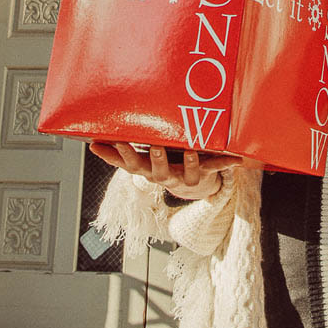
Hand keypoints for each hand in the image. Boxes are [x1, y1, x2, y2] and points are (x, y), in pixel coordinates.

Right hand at [89, 141, 240, 199]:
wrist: (191, 186)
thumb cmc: (160, 165)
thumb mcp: (137, 160)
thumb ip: (115, 153)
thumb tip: (89, 143)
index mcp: (148, 172)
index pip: (132, 165)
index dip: (124, 156)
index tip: (117, 141)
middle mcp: (166, 177)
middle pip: (158, 172)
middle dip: (155, 160)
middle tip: (153, 146)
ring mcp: (187, 177)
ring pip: (189, 174)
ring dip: (190, 163)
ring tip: (190, 150)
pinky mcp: (206, 174)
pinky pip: (217, 168)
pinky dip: (226, 163)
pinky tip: (238, 159)